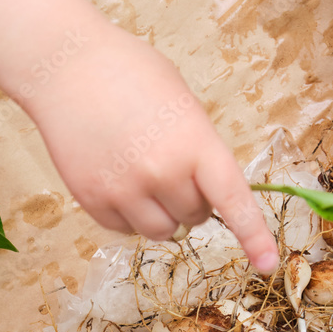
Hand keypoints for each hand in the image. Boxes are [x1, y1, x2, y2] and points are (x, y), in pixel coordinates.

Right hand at [21, 22, 279, 273]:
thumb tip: (206, 193)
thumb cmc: (129, 73)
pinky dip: (128, 213)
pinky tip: (116, 176)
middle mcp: (161, 172)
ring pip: (161, 232)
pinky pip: (125, 230)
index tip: (268, 264)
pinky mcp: (92, 201)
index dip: (254, 235)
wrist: (64, 67)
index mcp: (194, 142)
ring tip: (144, 177)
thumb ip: (199, 149)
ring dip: (162, 214)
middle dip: (191, 200)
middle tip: (169, 165)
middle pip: (195, 217)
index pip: (233, 199)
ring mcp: (124, 190)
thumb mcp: (181, 103)